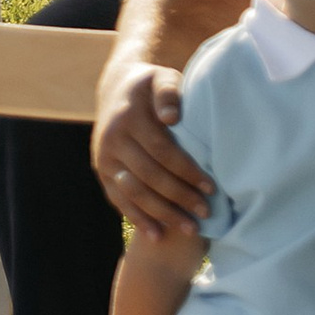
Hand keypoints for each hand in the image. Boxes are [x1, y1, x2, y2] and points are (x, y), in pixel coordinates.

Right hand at [92, 50, 211, 241]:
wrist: (117, 89)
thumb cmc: (151, 87)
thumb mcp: (161, 78)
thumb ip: (169, 92)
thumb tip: (171, 118)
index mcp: (128, 116)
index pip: (162, 150)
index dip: (187, 170)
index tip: (211, 187)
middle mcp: (112, 139)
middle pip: (150, 175)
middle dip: (180, 197)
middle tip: (205, 212)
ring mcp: (104, 157)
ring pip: (134, 192)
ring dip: (163, 214)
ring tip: (190, 229)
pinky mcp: (102, 172)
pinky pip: (119, 200)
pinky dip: (138, 218)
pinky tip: (157, 236)